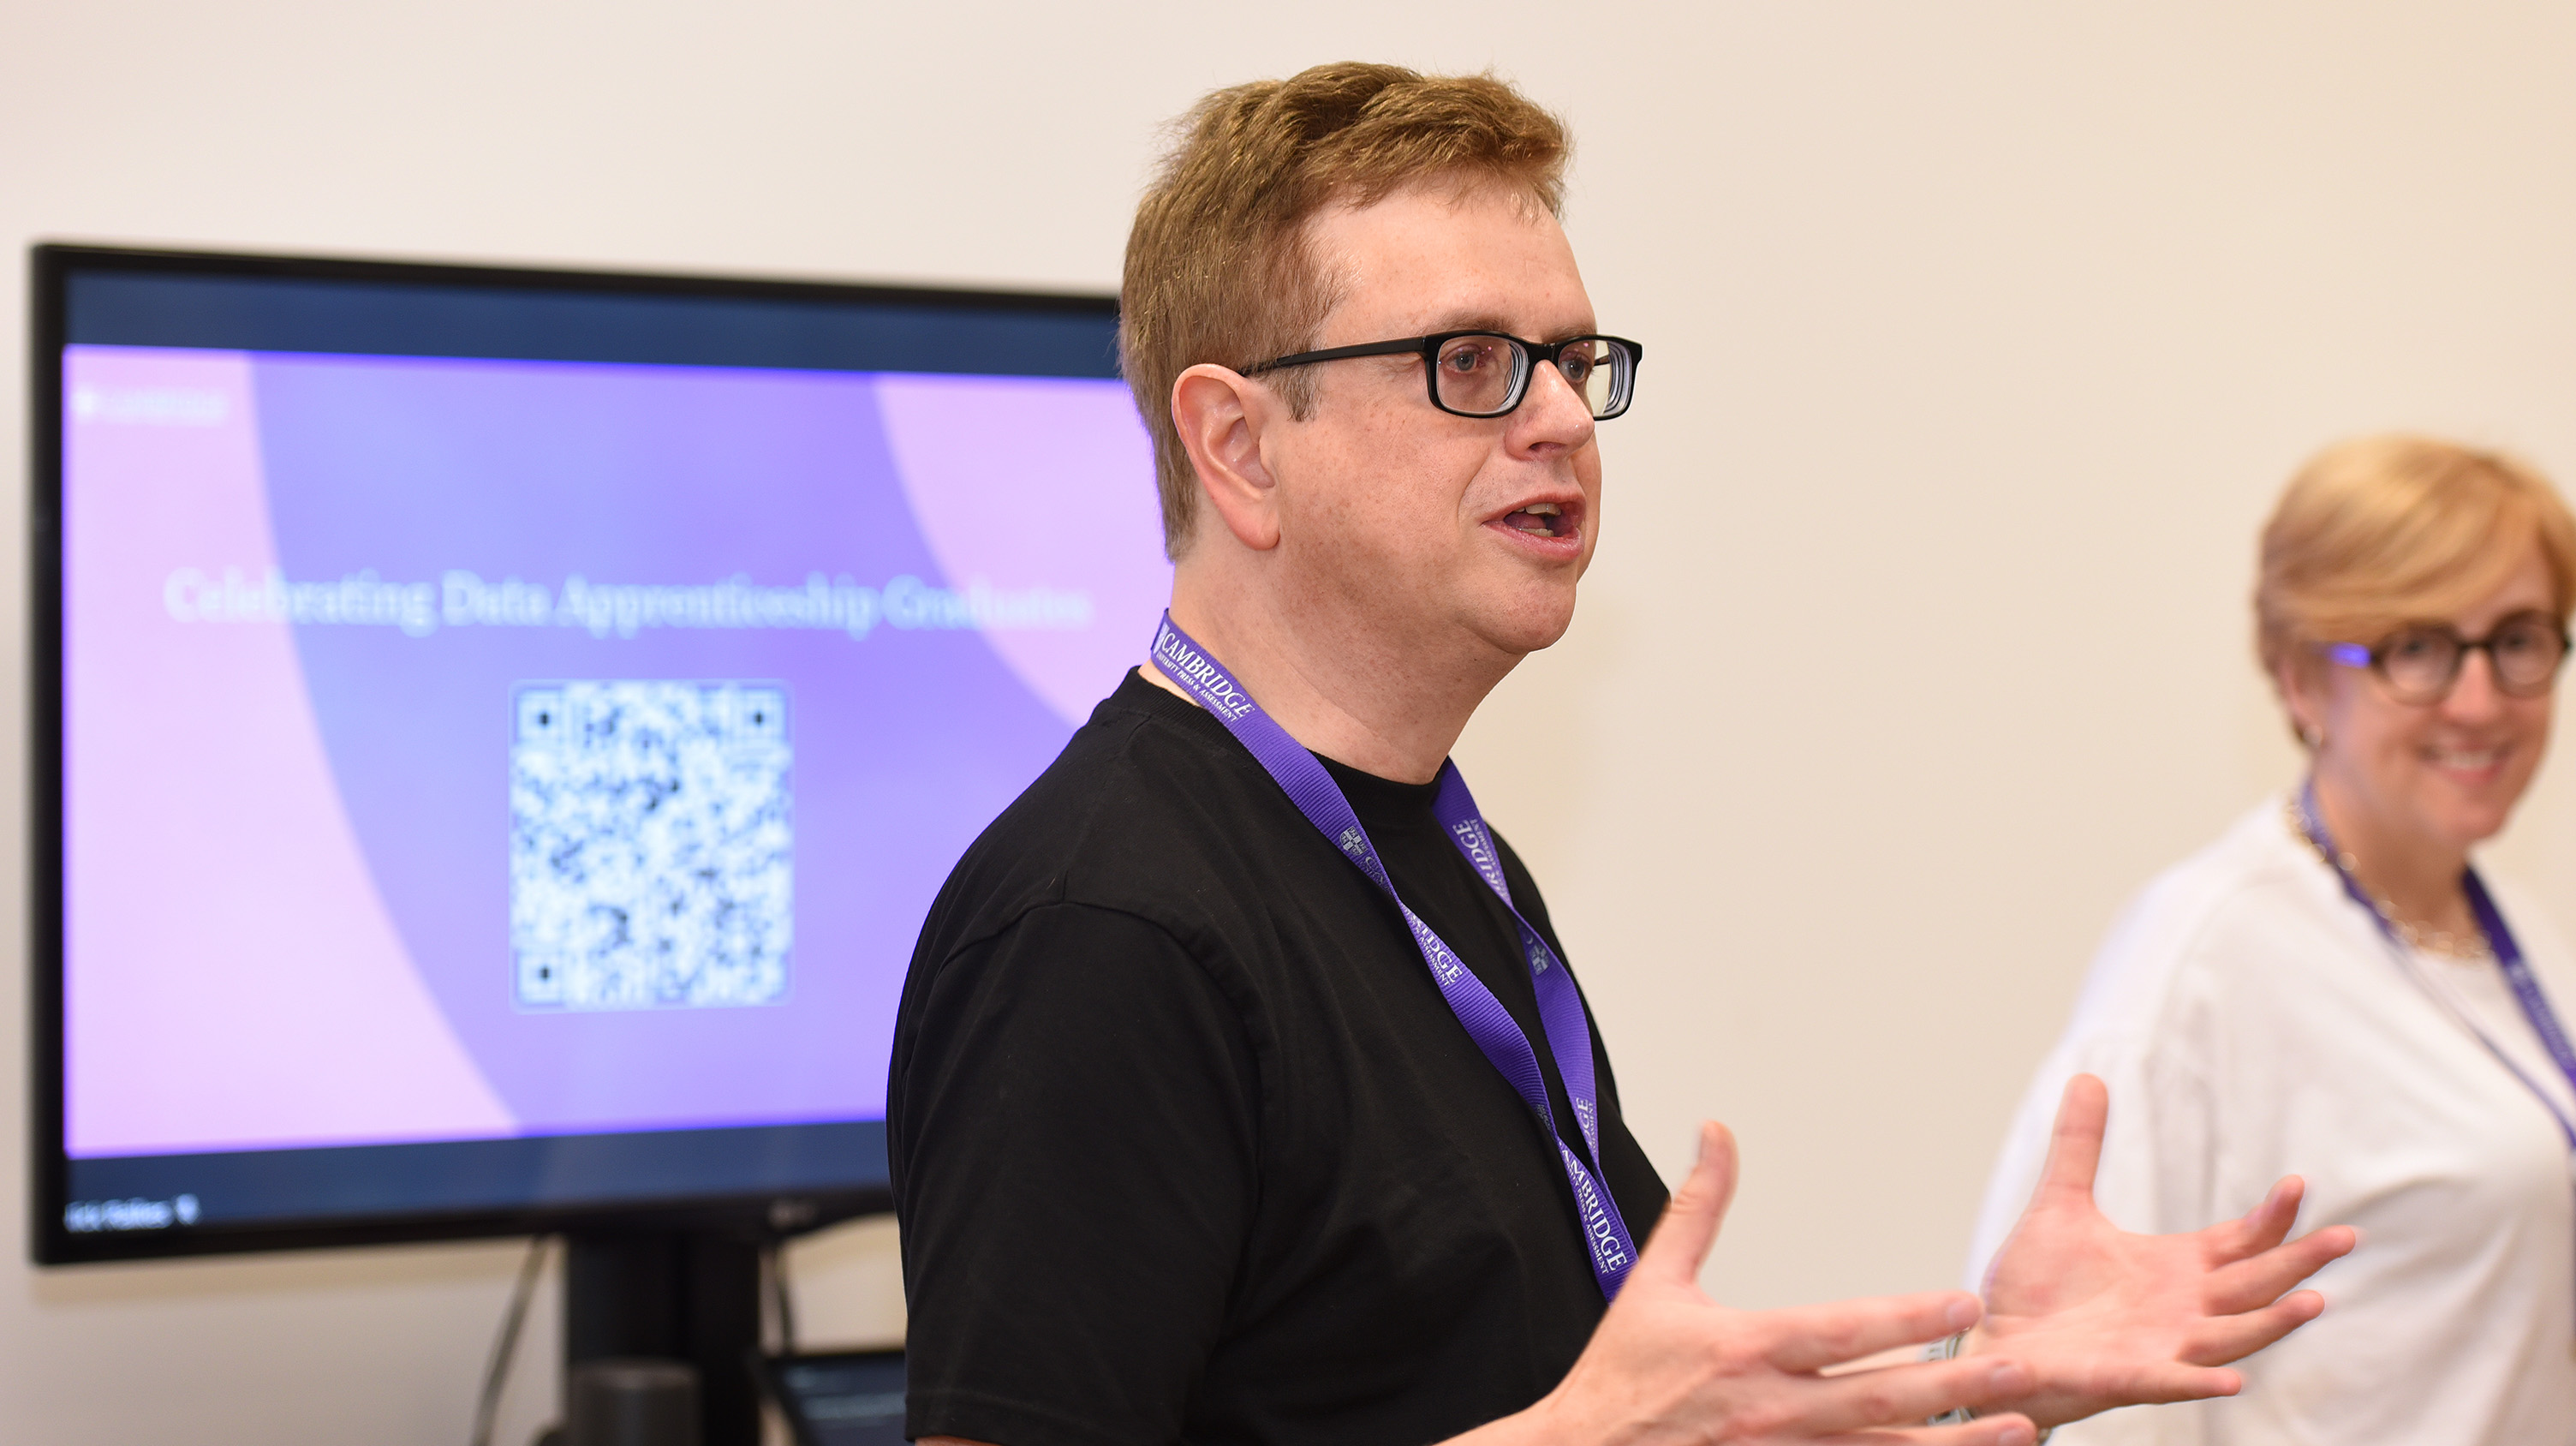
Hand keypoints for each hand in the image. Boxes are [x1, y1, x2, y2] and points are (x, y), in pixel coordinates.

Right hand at [1493, 1122, 2042, 1445]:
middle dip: (1957, 1384)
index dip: (1908, 1318)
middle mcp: (1772, 1409)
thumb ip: (1698, 1207)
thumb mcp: (1652, 1283)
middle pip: (1880, 1397)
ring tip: (2019, 1430)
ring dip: (1953, 1443)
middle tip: (2022, 1368)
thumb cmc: (1619, 1377)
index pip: (1844, 1331)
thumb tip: (1717, 1134)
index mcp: (1746, 1349)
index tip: (1964, 1301)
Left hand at [1970, 1075, 2358, 1428]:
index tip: (2298, 1184)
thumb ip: (2079, 1145)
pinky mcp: (2124, 1377)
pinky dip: (2200, 1380)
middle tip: (2346, 1237)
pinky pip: (2170, 1382)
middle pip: (2254, 1286)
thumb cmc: (2037, 1285)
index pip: (2239, 1243)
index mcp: (2173, 1268)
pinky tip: (2232, 1381)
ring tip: (2312, 1302)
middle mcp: (2180, 1310)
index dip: (2270, 1218)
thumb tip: (2086, 1076)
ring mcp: (2159, 1347)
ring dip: (2270, 1322)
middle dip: (2298, 1264)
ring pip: (2230, 1337)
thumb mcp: (2060, 1203)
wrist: (1994, 1340)